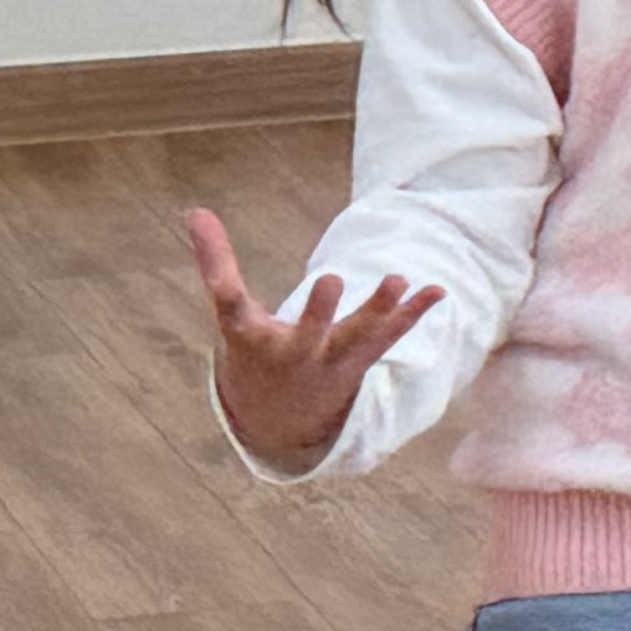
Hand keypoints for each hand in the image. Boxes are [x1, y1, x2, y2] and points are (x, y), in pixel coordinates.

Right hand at [181, 207, 442, 466]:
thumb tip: (193, 209)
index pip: (232, 305)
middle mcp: (293, 355)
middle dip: (318, 312)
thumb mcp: (230, 314)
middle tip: (329, 279)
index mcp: (252, 340)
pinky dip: (412, 315)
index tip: (218, 239)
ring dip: (380, 310)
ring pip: (357, 338)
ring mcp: (329, 362)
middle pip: (308, 335)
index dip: (219, 272)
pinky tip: (438, 291)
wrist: (277, 421)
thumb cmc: (252, 354)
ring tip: (399, 278)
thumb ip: (215, 262)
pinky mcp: (359, 362)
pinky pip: (389, 338)